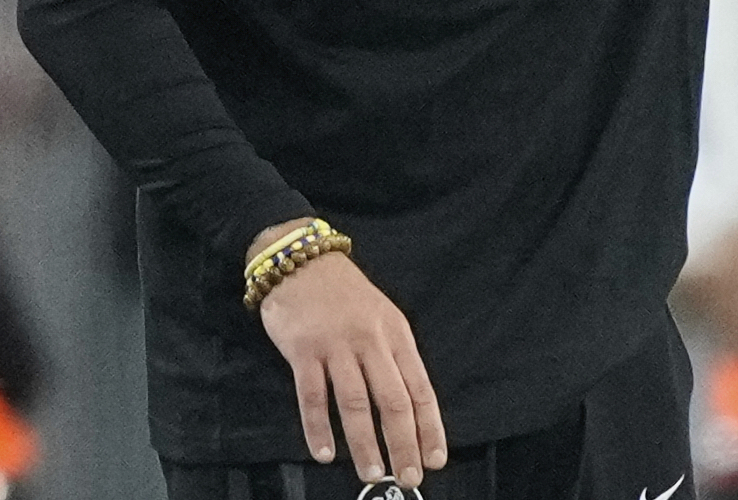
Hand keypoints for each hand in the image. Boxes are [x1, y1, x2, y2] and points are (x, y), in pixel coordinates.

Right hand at [254, 235, 446, 488]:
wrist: (301, 259)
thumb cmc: (345, 295)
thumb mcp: (382, 317)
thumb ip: (393, 357)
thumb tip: (410, 410)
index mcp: (397, 334)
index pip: (420, 388)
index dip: (430, 427)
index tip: (436, 458)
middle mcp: (370, 340)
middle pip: (393, 400)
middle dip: (404, 444)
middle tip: (409, 477)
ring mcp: (336, 345)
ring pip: (355, 403)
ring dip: (365, 443)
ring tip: (373, 474)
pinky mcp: (303, 350)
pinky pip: (313, 396)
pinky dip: (319, 428)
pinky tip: (325, 452)